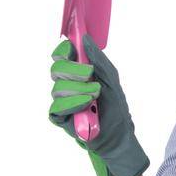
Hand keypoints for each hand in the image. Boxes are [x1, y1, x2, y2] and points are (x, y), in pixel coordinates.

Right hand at [48, 34, 150, 175]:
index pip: (61, 56)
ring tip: (96, 95)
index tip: (73, 49)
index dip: (64, 50)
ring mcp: (63, 102)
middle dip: (74, 70)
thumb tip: (85, 39)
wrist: (120, 136)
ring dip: (79, 89)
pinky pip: (56, 108)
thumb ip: (98, 59)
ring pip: (57, 88)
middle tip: (91, 76)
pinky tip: (85, 104)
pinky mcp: (61, 119)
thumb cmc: (115, 108)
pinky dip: (72, 104)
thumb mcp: (111, 79)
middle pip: (57, 69)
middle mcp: (67, 85)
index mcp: (78, 73)